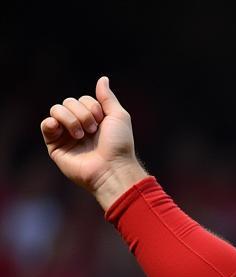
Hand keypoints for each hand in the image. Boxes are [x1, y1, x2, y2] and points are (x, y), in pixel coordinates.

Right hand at [40, 77, 146, 208]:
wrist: (112, 169)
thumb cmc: (119, 145)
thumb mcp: (119, 116)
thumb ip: (108, 98)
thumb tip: (103, 79)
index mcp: (93, 121)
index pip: (83, 99)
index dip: (92, 107)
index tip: (102, 121)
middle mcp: (79, 127)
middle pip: (69, 102)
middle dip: (82, 113)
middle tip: (93, 130)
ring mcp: (67, 136)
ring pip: (56, 110)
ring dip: (70, 118)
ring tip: (81, 135)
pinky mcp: (56, 147)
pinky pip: (45, 125)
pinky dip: (51, 123)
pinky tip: (59, 128)